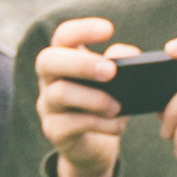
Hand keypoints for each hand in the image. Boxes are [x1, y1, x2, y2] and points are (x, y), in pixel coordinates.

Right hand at [34, 17, 129, 176]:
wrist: (96, 146)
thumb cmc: (106, 103)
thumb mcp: (117, 82)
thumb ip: (121, 63)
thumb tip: (130, 54)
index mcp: (64, 58)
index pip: (63, 36)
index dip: (82, 29)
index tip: (109, 29)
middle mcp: (49, 79)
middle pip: (48, 60)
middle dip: (80, 63)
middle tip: (111, 71)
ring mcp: (47, 105)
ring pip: (60, 93)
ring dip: (94, 99)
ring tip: (118, 107)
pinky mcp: (54, 130)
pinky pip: (70, 124)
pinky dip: (99, 124)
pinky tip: (117, 126)